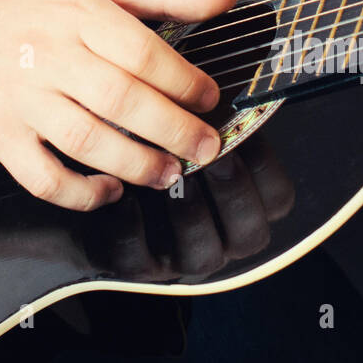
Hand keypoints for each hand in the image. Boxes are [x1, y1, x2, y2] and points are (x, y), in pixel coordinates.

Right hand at [0, 0, 235, 210]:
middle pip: (120, 99)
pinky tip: (108, 190)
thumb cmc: (28, 13)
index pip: (141, 52)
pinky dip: (81, 193)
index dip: (184, 82)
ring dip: (136, 165)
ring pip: (85, 141)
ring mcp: (19, 100)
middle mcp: (47, 55)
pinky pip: (43, 177)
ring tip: (167, 174)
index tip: (208, 100)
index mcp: (76, 14)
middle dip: (173, 131)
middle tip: (205, 148)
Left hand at [89, 137, 294, 282]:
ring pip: (202, 256)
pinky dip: (132, 227)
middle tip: (215, 157)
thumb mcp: (178, 132)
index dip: (266, 167)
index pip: (277, 199)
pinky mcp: (134, 267)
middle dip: (234, 193)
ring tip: (174, 176)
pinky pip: (138, 259)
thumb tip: (227, 94)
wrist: (86, 184)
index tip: (246, 130)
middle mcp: (218, 241)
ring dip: (191, 213)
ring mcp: (178, 260)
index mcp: (240, 208)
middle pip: (250, 235)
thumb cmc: (145, 147)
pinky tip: (124, 193)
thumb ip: (204, 125)